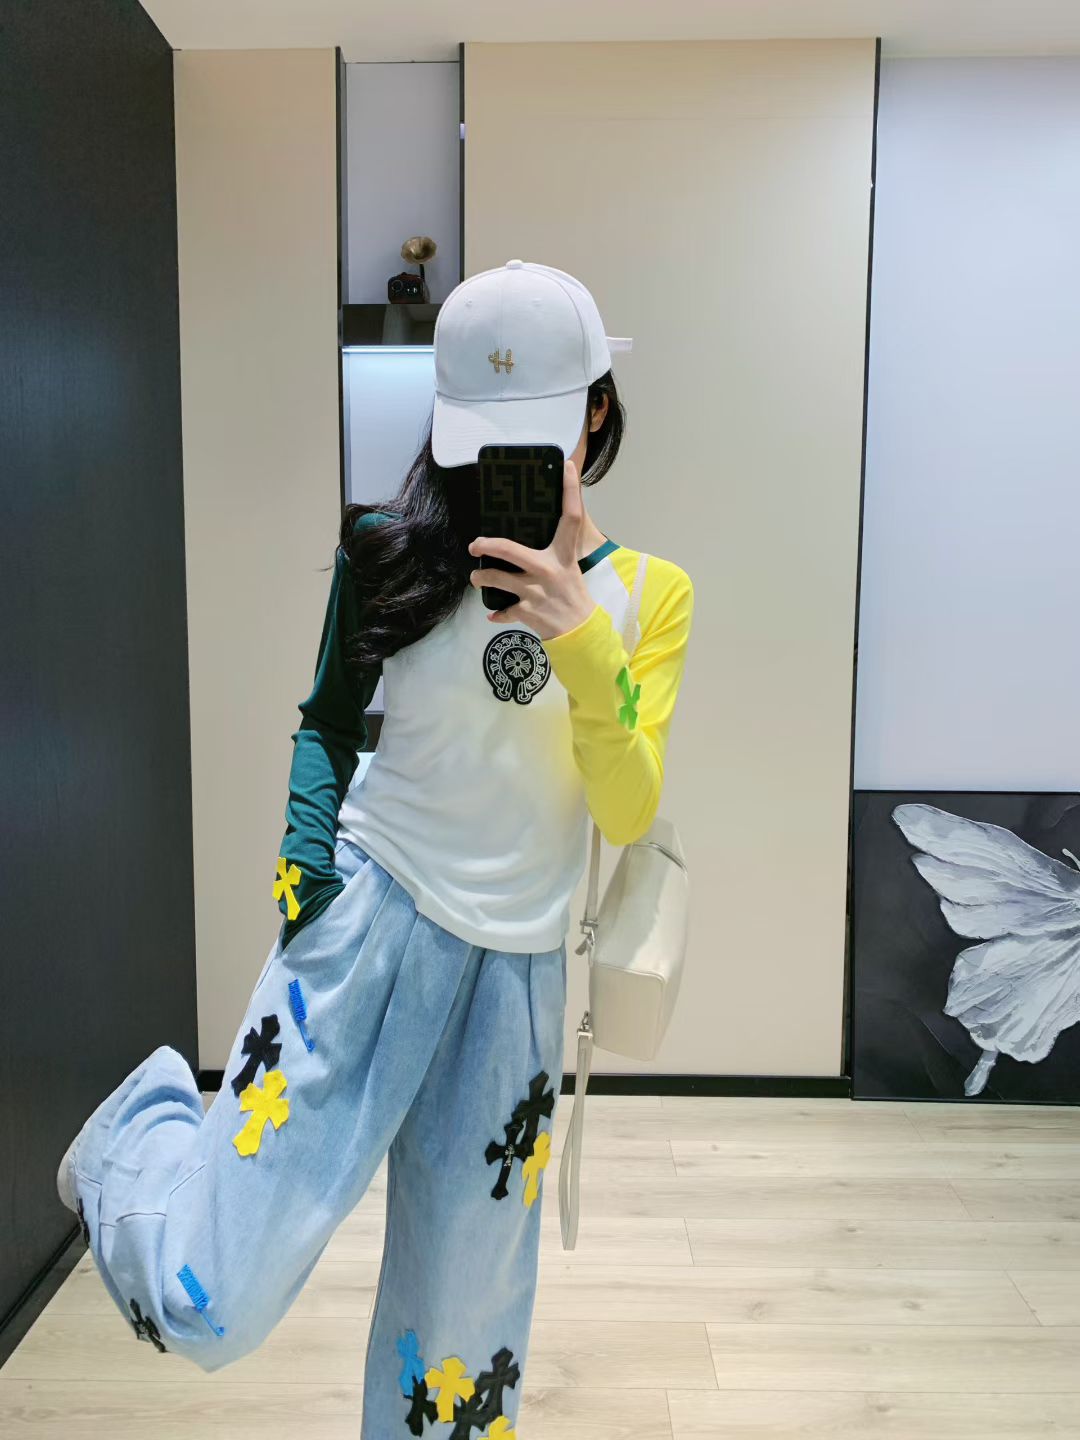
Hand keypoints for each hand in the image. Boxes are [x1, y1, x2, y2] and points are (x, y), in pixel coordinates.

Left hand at [468, 460, 597, 640]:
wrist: (582, 633)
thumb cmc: (573, 595)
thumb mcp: (571, 568)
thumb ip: (558, 549)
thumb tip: (545, 528)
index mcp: (564, 555)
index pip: (571, 517)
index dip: (569, 490)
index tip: (565, 465)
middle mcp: (548, 570)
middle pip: (510, 550)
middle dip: (486, 544)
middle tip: (474, 544)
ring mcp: (536, 592)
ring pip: (496, 579)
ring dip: (481, 578)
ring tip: (477, 577)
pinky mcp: (528, 611)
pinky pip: (504, 610)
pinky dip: (497, 612)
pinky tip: (493, 612)